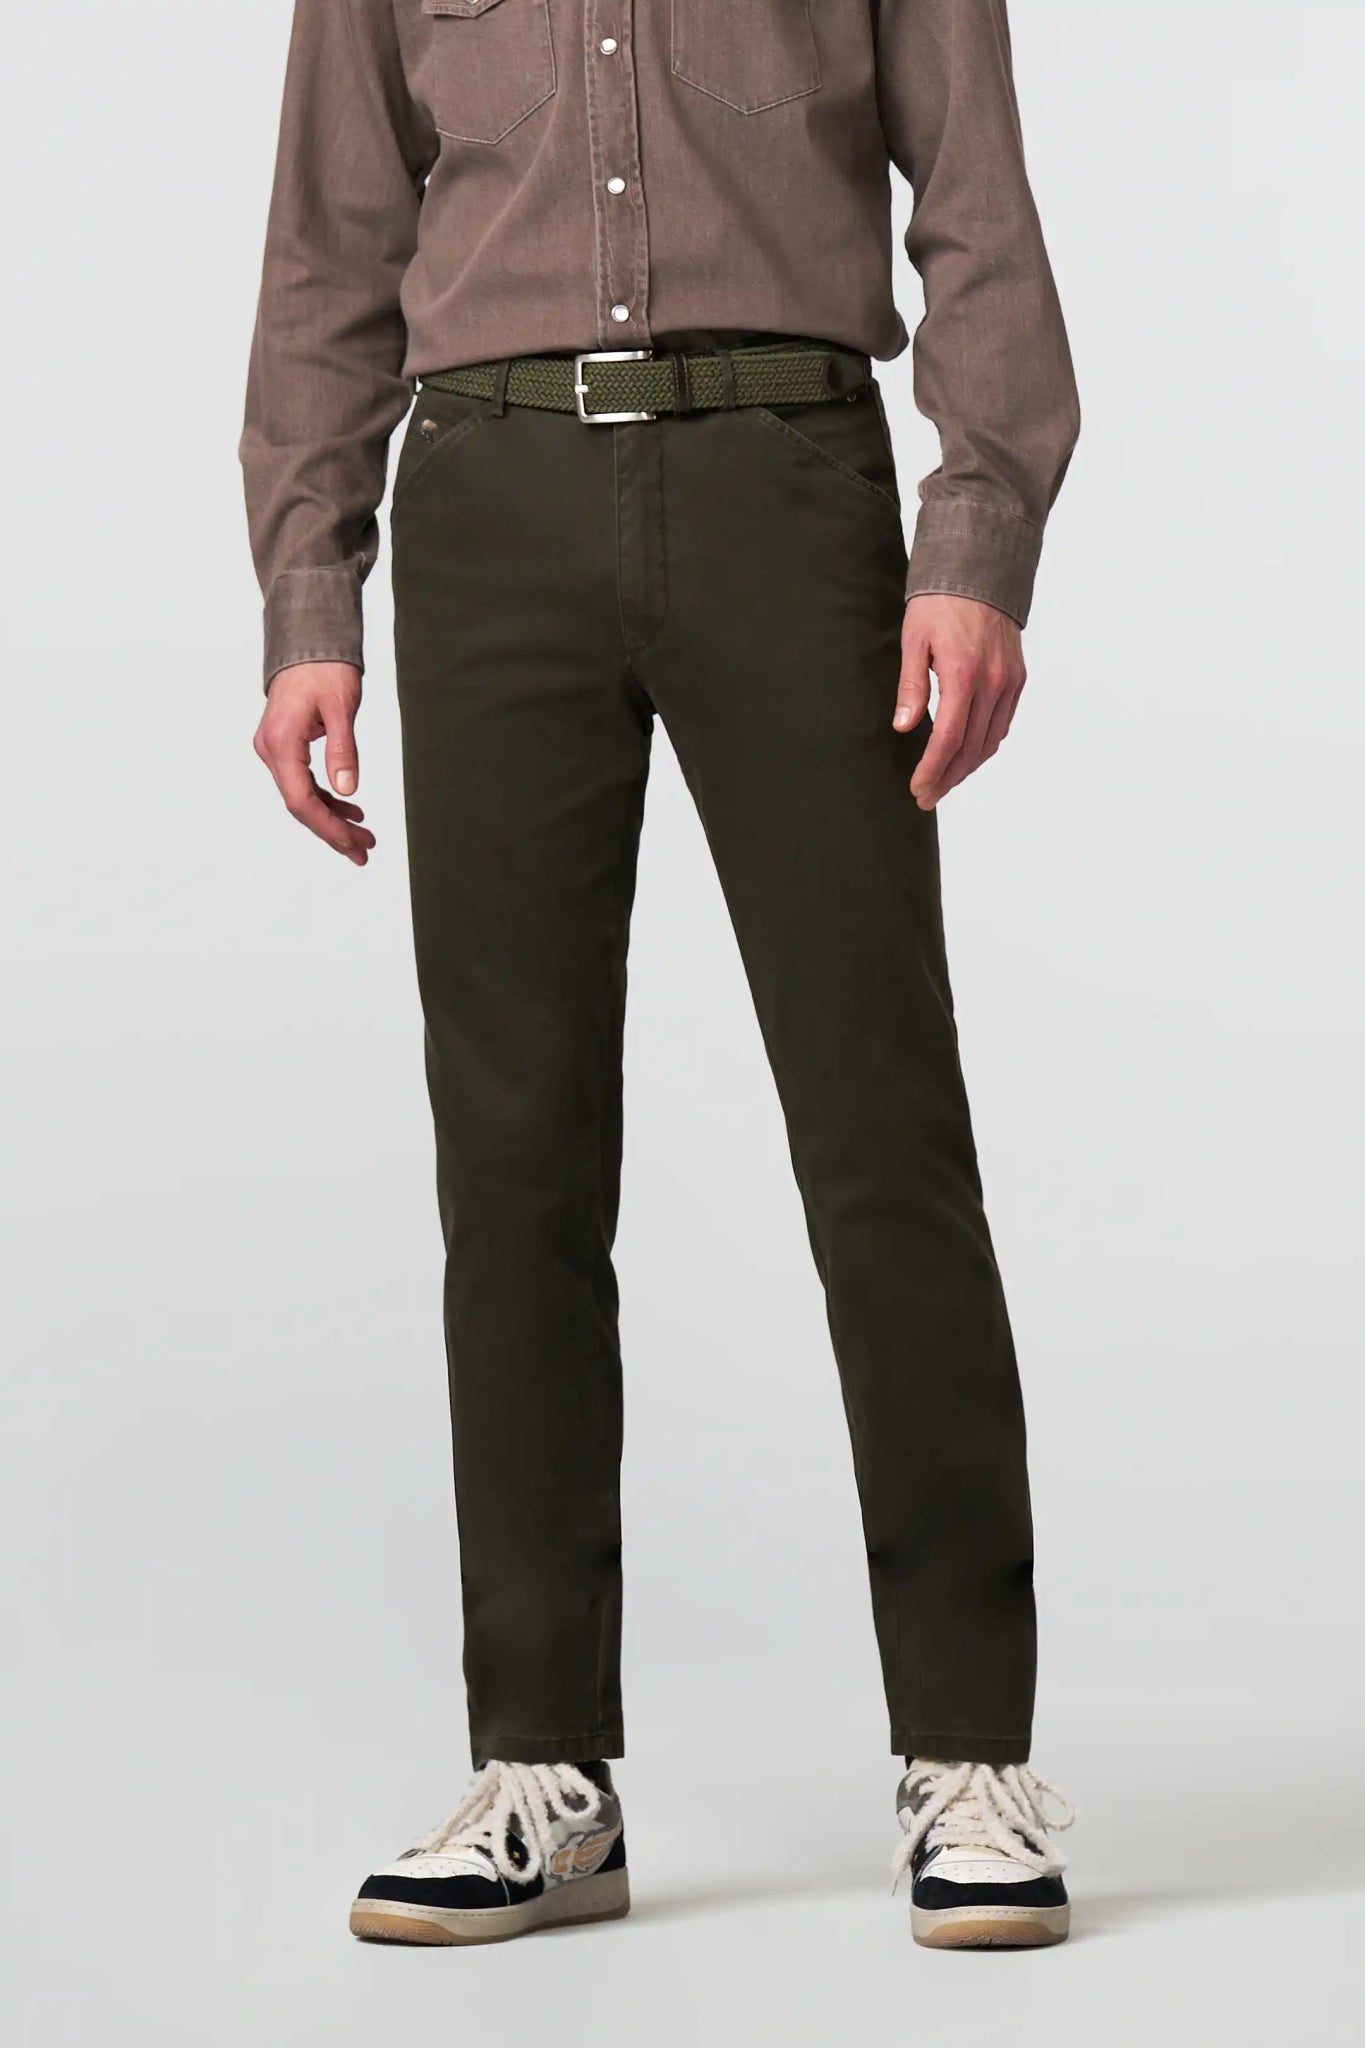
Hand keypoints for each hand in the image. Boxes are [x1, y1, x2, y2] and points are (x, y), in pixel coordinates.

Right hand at [253, 662, 374, 864]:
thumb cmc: (324, 668)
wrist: (307, 641)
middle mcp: (271, 750)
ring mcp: (275, 749)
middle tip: (365, 850)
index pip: (300, 800)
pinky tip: (350, 809)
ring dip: (332, 818)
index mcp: (281, 742)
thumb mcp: (340, 707)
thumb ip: (343, 750)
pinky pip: (303, 782)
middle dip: (333, 831)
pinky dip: (327, 798)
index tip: (354, 844)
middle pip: (300, 805)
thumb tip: (348, 790)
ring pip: (302, 796)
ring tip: (364, 835)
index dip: (328, 826)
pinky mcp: (285, 747)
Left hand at [893, 595, 1026, 809]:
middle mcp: (992, 682)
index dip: (932, 769)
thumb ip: (911, 686)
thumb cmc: (938, 602)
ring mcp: (1009, 681)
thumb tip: (904, 726)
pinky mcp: (1017, 678)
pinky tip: (967, 756)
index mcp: (963, 674)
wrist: (978, 570)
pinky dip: (985, 745)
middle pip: (971, 748)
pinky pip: (1002, 723)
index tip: (917, 788)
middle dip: (947, 778)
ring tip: (944, 783)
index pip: (948, 739)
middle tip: (926, 797)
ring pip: (990, 741)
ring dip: (967, 768)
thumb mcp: (913, 640)